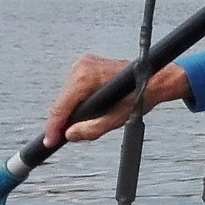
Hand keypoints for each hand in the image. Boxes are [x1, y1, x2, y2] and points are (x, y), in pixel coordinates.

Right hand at [44, 55, 190, 146]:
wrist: (154, 78)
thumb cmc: (140, 95)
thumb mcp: (117, 118)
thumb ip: (92, 129)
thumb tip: (70, 135)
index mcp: (85, 78)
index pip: (60, 107)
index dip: (54, 127)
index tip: (49, 142)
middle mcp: (81, 66)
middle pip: (62, 101)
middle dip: (64, 120)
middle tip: (68, 136)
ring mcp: (83, 63)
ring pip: (67, 95)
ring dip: (73, 109)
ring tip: (85, 121)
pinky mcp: (86, 64)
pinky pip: (74, 88)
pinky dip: (78, 100)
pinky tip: (89, 108)